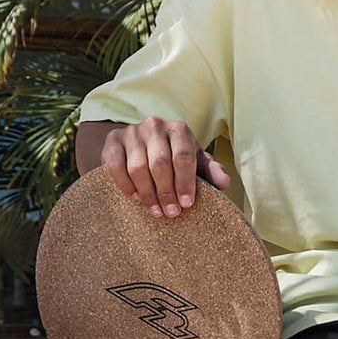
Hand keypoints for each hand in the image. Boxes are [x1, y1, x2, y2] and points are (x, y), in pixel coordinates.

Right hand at [100, 116, 230, 217]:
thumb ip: (210, 171)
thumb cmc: (175, 157)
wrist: (142, 144)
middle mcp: (155, 125)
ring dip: (148, 193)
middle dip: (167, 192)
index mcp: (179, 129)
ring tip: (156, 211)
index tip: (187, 204)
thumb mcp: (195, 162)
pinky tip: (136, 198)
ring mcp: (132, 132)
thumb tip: (225, 183)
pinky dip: (126, 185)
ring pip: (138, 167)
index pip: (184, 157)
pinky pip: (116, 166)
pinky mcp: (112, 140)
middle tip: (172, 213)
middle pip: (160, 164)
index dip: (186, 183)